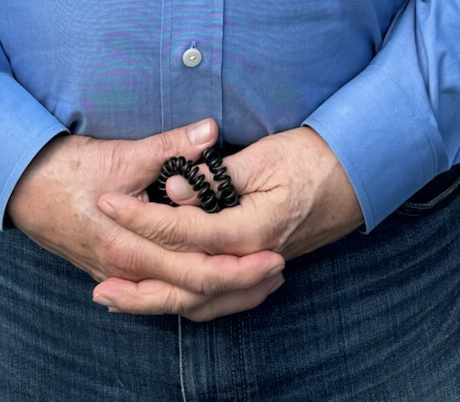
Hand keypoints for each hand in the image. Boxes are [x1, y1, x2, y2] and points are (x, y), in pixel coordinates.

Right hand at [5, 117, 285, 321]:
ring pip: (179, 300)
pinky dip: (194, 292)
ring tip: (260, 282)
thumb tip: (210, 131)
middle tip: (277, 270)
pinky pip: (163, 293)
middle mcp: (126, 271)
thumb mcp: (119, 154)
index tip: (271, 255)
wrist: (22, 187)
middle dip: (239, 286)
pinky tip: (217, 287)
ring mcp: (120, 277)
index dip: (236, 268)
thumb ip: (168, 146)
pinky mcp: (118, 273)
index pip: (194, 271)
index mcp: (128, 247)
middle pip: (193, 295)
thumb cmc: (68, 171)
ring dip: (221, 294)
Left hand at [93, 126, 362, 314]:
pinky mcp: (261, 269)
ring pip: (204, 300)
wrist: (359, 173)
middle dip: (141, 287)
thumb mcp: (263, 157)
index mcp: (254, 229)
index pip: (186, 232)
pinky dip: (188, 301)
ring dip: (159, 302)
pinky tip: (165, 298)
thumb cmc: (312, 158)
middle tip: (99, 288)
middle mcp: (255, 259)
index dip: (144, 218)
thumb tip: (174, 189)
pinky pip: (220, 298)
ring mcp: (260, 269)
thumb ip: (215, 176)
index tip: (109, 203)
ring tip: (119, 301)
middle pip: (189, 285)